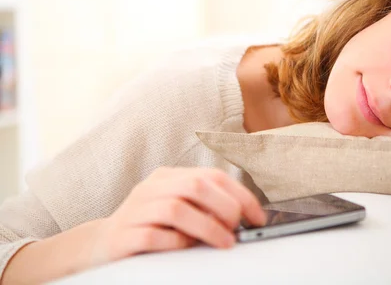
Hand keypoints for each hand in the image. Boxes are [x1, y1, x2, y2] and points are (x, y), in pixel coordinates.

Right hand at [85, 167, 265, 267]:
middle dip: (225, 207)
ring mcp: (135, 210)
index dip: (240, 195)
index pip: (211, 175)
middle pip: (195, 186)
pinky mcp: (122, 236)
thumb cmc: (149, 227)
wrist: (99, 245)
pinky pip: (152, 236)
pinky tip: (187, 248)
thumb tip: (242, 218)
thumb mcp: (177, 210)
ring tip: (225, 242)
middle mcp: (151, 188)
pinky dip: (175, 242)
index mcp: (168, 177)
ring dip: (207, 226)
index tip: (258, 216)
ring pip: (176, 209)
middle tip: (238, 229)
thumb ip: (203, 207)